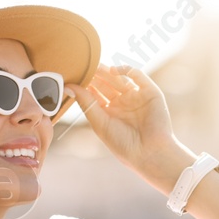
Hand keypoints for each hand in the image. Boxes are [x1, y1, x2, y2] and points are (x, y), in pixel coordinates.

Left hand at [67, 64, 193, 191]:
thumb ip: (86, 102)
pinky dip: (126, 70)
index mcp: (110, 113)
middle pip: (107, 84)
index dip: (86, 85)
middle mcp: (123, 104)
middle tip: (84, 66)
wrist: (148, 152)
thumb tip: (68, 86)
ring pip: (120, 78)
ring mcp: (136, 97)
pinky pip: (138, 76)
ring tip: (95, 65)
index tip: (74, 77)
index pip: (96, 94)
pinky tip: (113, 71)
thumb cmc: (123, 144)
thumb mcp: (99, 122)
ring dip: (108, 71)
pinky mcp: (150, 93)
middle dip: (96, 76)